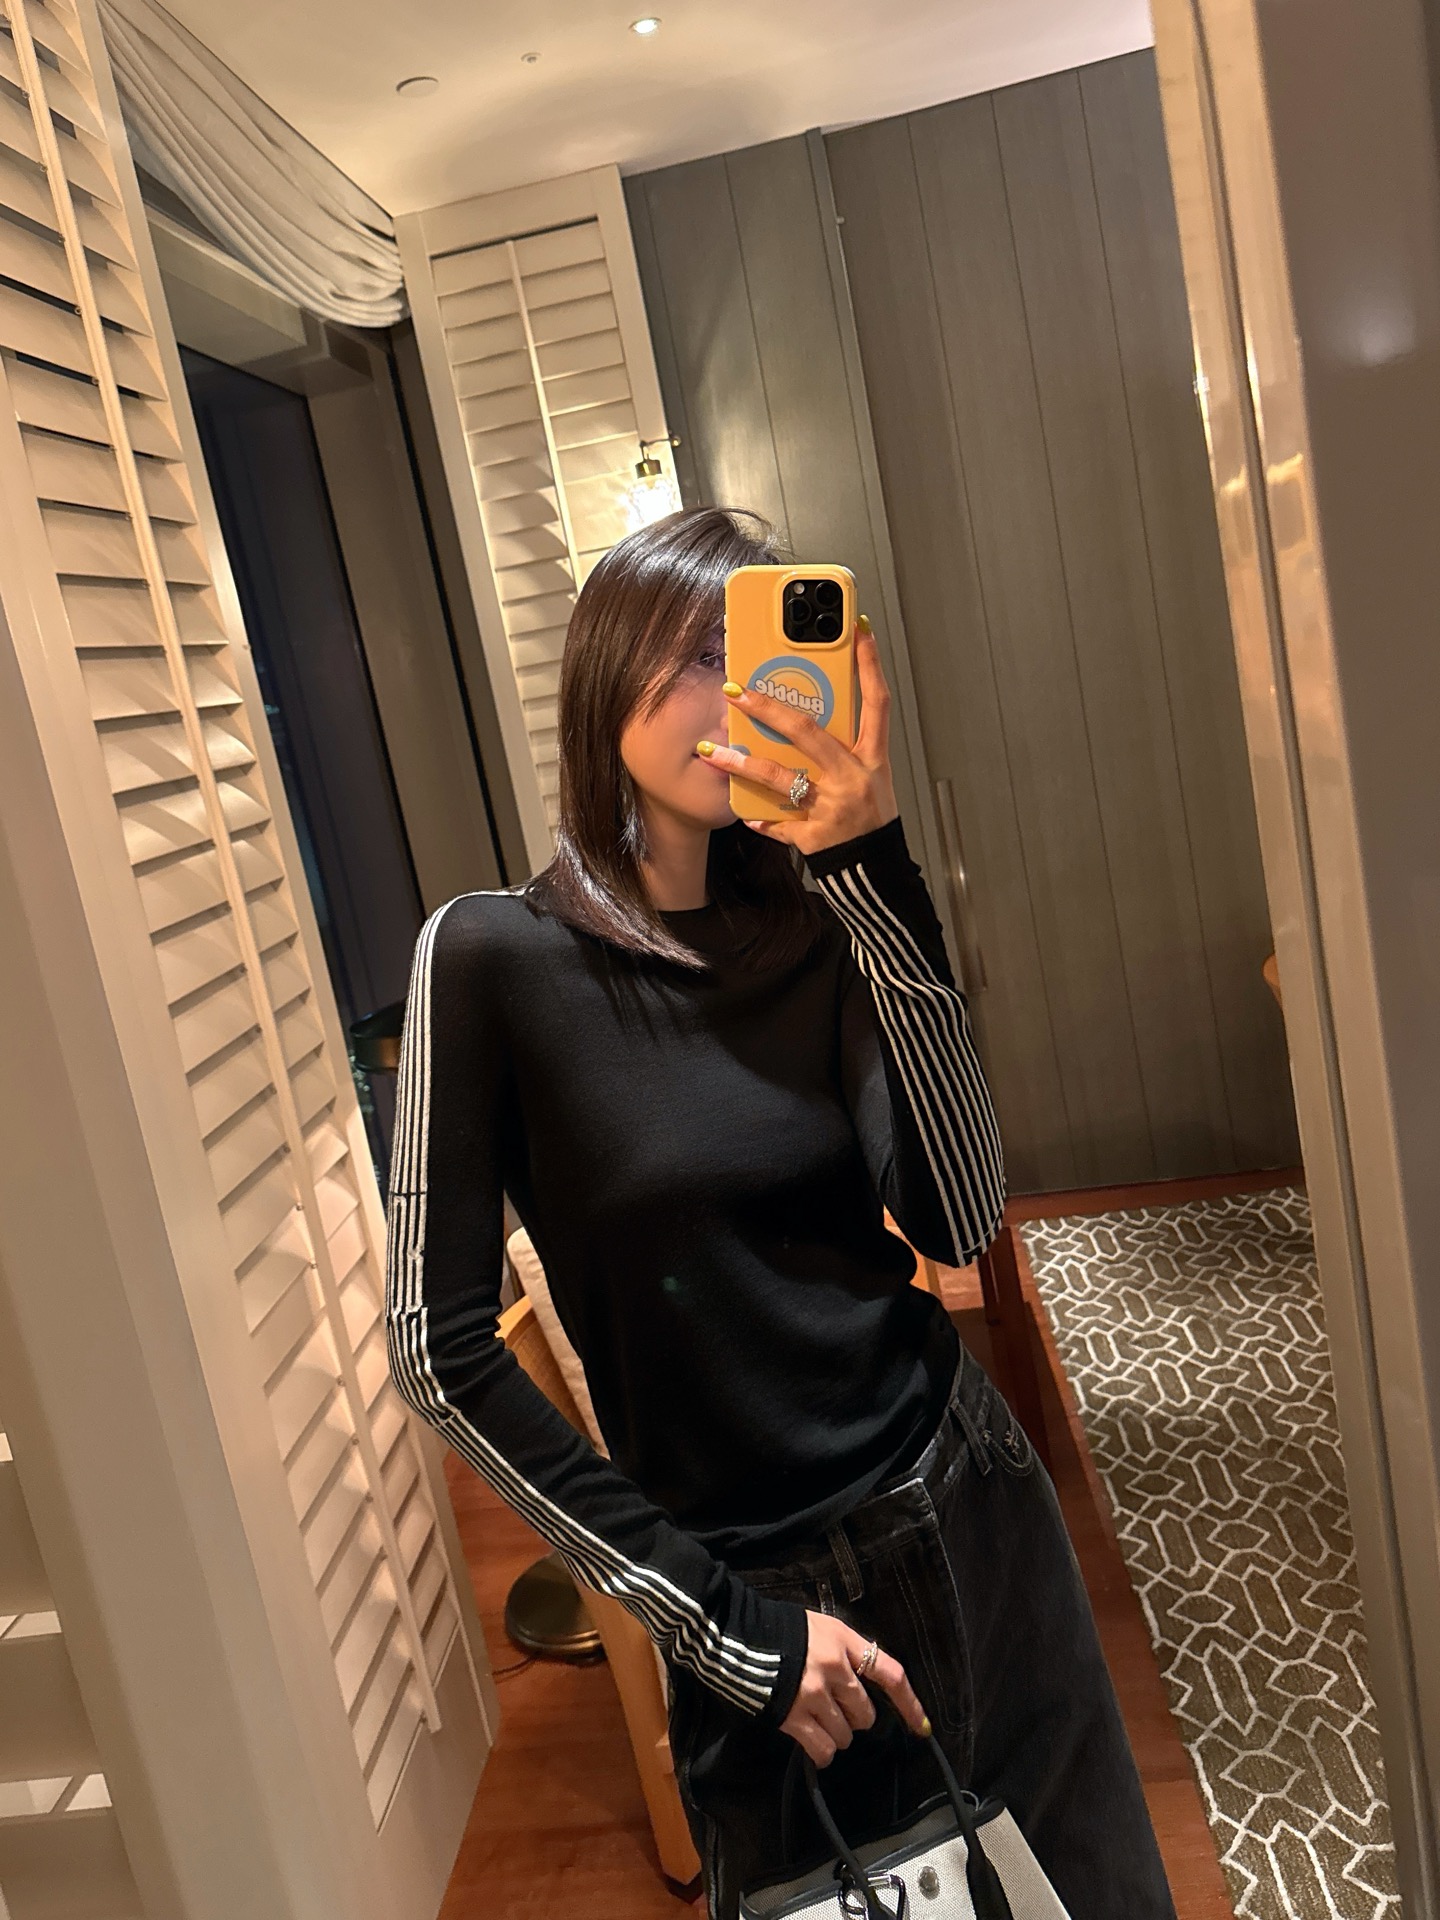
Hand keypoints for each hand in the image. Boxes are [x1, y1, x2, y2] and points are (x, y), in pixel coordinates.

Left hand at [699, 615, 898, 854]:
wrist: (876, 873)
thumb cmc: (870, 819)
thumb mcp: (870, 777)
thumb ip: (845, 748)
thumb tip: (805, 718)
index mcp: (872, 758)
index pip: (876, 701)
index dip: (870, 664)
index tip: (859, 629)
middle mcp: (853, 777)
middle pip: (807, 732)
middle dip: (768, 709)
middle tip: (735, 691)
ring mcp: (833, 807)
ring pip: (780, 778)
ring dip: (741, 763)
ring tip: (709, 751)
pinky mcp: (816, 836)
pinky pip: (779, 824)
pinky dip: (761, 819)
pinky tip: (744, 812)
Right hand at [781, 1609, 930, 1765]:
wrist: (737, 1635)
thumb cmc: (779, 1628)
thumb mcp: (820, 1627)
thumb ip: (843, 1651)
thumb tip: (860, 1681)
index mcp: (844, 1642)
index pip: (890, 1674)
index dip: (910, 1704)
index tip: (922, 1728)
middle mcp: (835, 1669)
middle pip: (865, 1713)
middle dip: (855, 1717)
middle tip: (837, 1710)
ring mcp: (814, 1695)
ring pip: (845, 1734)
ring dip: (836, 1733)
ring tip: (818, 1720)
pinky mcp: (793, 1718)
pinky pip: (822, 1749)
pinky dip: (822, 1751)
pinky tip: (814, 1742)